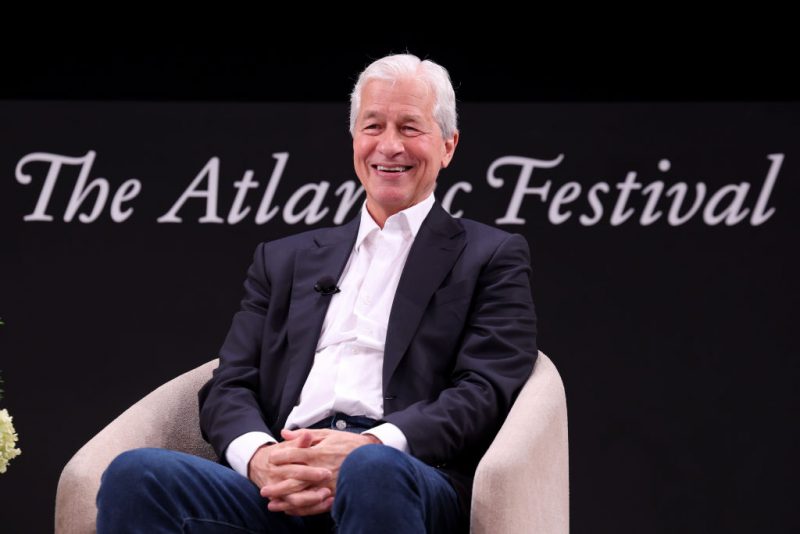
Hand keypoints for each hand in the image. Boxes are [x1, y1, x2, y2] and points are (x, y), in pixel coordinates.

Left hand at [260, 428, 380, 514]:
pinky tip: (291, 510)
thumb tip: (284, 433)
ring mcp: (327, 483)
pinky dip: (301, 509)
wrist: (372, 457)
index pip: (294, 455)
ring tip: (272, 505)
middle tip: (263, 490)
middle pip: (294, 479)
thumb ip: (304, 435)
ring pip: (302, 495)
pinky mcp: (334, 493)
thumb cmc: (348, 444)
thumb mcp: (327, 435)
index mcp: (318, 452)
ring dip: (286, 501)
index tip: (271, 459)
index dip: (280, 457)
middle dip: (277, 486)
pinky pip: (315, 504)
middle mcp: (321, 469)